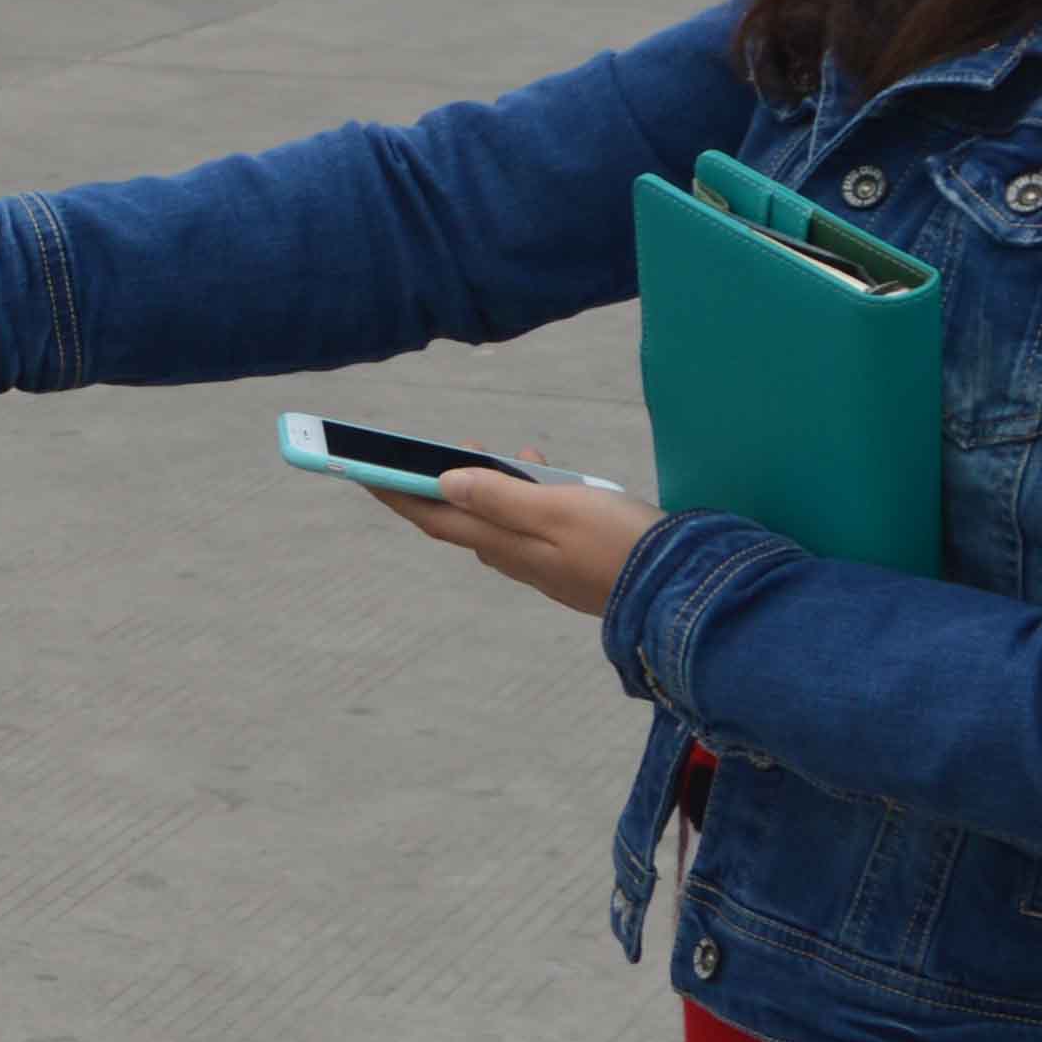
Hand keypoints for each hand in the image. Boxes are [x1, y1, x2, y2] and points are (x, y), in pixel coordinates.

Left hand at [387, 462, 664, 618]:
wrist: (682, 591)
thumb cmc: (619, 544)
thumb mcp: (558, 509)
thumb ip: (501, 496)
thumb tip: (445, 482)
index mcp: (504, 545)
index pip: (435, 517)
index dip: (396, 492)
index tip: (359, 470)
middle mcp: (516, 558)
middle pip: (463, 518)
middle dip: (441, 483)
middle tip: (431, 450)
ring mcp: (545, 563)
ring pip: (502, 519)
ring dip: (493, 485)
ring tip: (504, 453)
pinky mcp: (571, 560)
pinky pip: (535, 524)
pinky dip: (531, 496)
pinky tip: (551, 477)